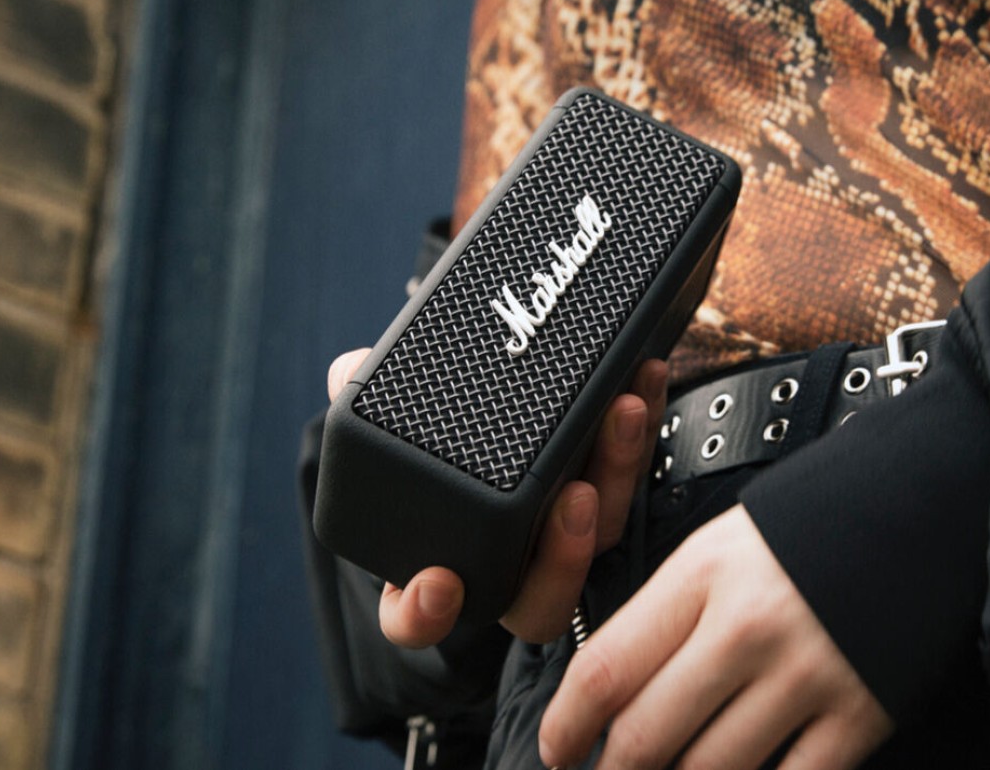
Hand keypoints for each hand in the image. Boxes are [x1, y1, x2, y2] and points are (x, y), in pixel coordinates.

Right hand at [326, 349, 669, 645]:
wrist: (498, 403)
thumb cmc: (428, 436)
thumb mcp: (388, 412)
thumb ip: (359, 393)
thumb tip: (346, 370)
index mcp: (435, 564)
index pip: (417, 619)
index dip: (423, 613)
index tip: (437, 582)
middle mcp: (505, 568)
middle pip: (538, 598)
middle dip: (562, 557)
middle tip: (575, 499)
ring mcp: (562, 536)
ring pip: (600, 536)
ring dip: (617, 475)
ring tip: (621, 416)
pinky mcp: (609, 491)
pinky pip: (631, 476)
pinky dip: (642, 427)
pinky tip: (643, 380)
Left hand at [538, 505, 893, 769]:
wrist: (936, 498)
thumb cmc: (826, 520)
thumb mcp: (728, 544)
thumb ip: (673, 613)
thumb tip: (622, 691)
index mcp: (703, 574)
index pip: (606, 669)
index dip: (566, 726)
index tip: (558, 748)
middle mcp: (746, 627)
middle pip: (646, 736)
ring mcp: (805, 674)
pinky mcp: (859, 713)